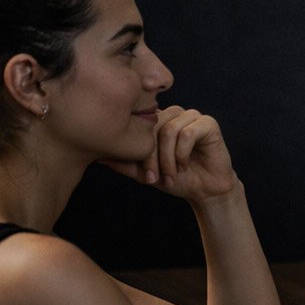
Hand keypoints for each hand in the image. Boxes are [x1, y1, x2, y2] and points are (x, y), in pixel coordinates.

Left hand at [102, 105, 236, 202]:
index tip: (145, 176)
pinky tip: (184, 166)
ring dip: (168, 158)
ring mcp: (192, 116)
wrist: (205, 191)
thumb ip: (123, 162)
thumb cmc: (176, 179)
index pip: (139, 126)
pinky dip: (182, 154)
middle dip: (152, 157)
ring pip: (169, 130)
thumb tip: (96, 155)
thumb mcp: (144, 172)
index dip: (140, 151)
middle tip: (155, 178)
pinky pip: (187, 132)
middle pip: (153, 126)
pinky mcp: (208, 123)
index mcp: (158, 121)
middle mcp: (174, 114)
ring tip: (171, 175)